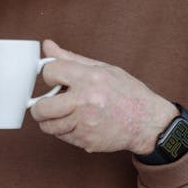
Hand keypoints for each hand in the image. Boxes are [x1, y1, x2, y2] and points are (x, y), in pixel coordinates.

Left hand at [29, 39, 176, 154]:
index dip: (49, 74)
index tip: (54, 79)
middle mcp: (85, 101)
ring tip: (63, 113)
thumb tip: (47, 46)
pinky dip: (64, 130)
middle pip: (41, 108)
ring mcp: (85, 124)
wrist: (148, 122)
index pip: (50, 71)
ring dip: (50, 120)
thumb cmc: (127, 93)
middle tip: (46, 104)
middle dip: (39, 106)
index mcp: (89, 78)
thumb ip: (70, 58)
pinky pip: (62, 136)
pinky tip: (76, 122)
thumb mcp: (102, 68)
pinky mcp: (86, 141)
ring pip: (49, 126)